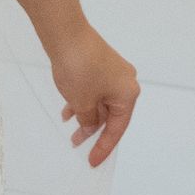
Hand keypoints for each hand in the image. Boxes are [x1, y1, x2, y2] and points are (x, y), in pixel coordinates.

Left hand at [48, 26, 139, 167]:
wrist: (65, 33)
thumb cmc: (79, 67)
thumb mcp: (83, 103)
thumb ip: (88, 120)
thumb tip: (90, 127)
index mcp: (128, 94)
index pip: (117, 128)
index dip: (103, 147)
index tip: (93, 161)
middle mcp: (125, 82)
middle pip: (110, 115)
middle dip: (93, 130)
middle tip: (78, 145)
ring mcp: (113, 72)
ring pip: (100, 102)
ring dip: (85, 115)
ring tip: (70, 128)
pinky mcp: (100, 65)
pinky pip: (94, 90)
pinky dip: (83, 101)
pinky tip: (67, 109)